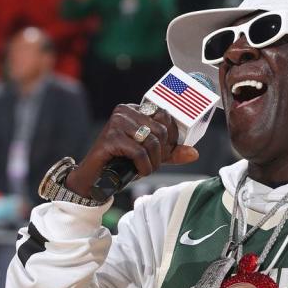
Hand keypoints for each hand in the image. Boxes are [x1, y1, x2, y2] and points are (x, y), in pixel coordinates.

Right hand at [65, 104, 198, 196]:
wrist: (94, 177)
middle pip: (161, 130)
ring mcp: (116, 122)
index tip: (163, 154)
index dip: (170, 139)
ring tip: (144, 169)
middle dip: (161, 153)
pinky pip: (139, 152)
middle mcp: (125, 111)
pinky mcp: (110, 137)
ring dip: (153, 162)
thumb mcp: (151, 156)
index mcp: (135, 110)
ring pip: (152, 141)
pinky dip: (143, 167)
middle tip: (152, 164)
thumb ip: (171, 153)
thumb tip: (194, 153)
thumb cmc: (122, 163)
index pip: (165, 116)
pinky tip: (137, 172)